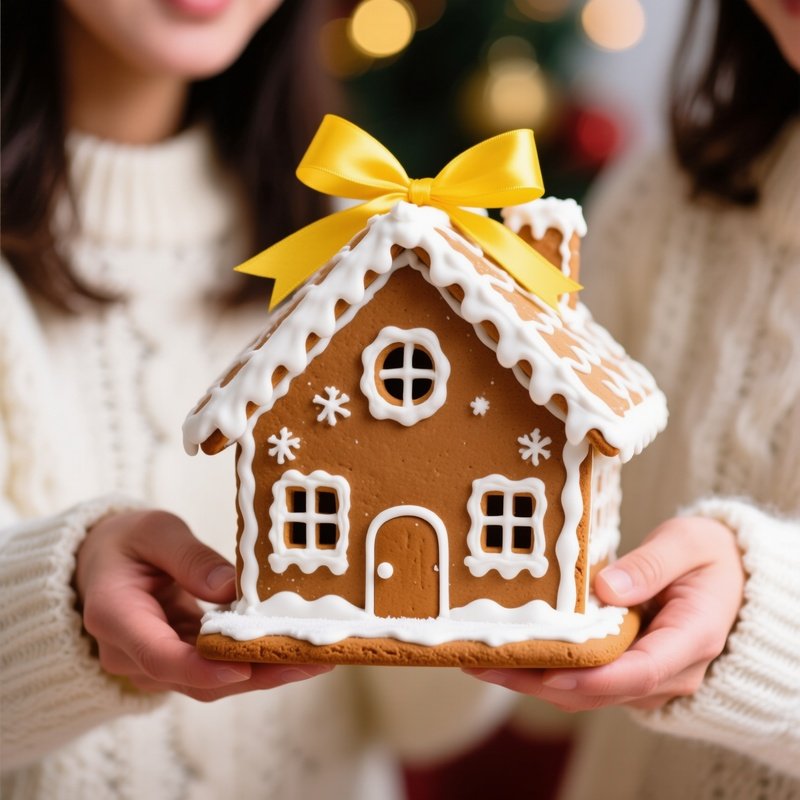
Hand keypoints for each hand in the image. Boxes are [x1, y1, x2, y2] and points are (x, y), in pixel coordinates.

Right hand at [75, 509, 331, 700]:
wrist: (101, 563)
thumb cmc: (126, 542)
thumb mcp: (153, 531)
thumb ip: (189, 557)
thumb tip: (230, 588)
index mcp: (116, 616)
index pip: (158, 655)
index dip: (202, 668)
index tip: (244, 668)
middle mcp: (131, 653)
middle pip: (195, 678)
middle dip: (256, 673)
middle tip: (310, 660)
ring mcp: (154, 662)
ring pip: (211, 682)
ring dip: (265, 672)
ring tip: (318, 656)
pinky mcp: (178, 660)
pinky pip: (217, 669)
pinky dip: (256, 662)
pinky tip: (296, 650)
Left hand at [465, 516, 743, 710]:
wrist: (732, 579)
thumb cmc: (711, 557)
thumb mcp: (690, 544)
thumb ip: (652, 565)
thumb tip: (606, 588)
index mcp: (692, 639)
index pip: (640, 672)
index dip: (591, 676)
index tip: (547, 670)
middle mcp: (670, 671)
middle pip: (600, 690)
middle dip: (539, 682)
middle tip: (485, 662)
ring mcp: (648, 676)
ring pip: (587, 692)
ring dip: (533, 680)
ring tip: (479, 657)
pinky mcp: (628, 669)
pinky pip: (586, 680)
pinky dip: (546, 670)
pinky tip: (508, 650)